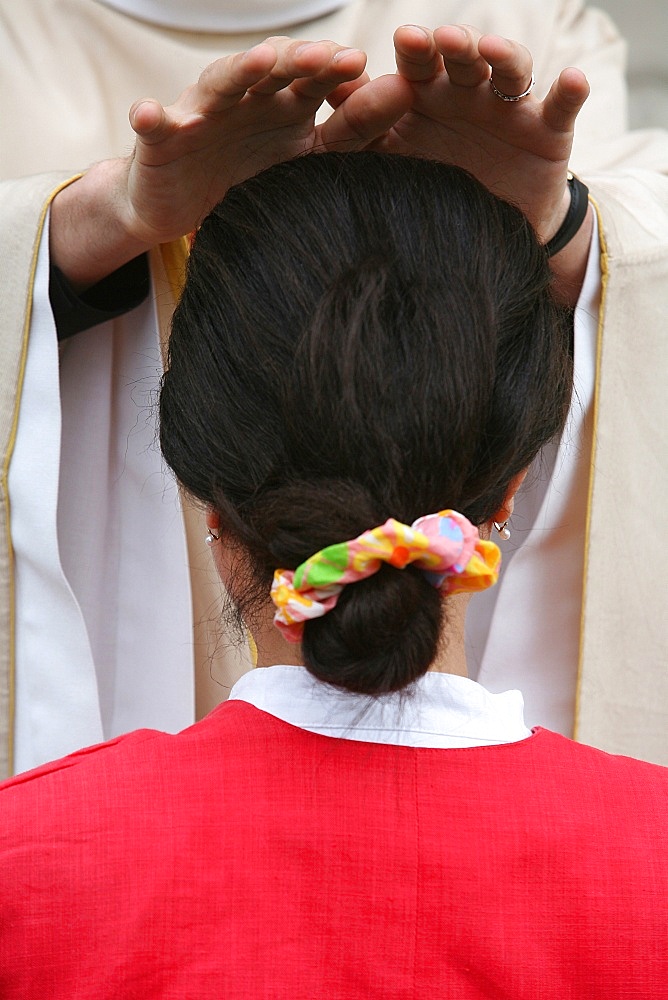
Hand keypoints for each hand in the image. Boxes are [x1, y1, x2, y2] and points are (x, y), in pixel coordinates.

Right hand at [123, 37, 409, 245]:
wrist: (182, 204)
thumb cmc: (250, 177)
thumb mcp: (306, 160)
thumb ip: (351, 133)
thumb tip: (406, 93)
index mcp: (284, 104)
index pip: (317, 81)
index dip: (341, 76)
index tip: (374, 73)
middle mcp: (246, 98)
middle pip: (274, 70)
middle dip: (301, 60)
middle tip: (331, 57)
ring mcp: (202, 112)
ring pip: (221, 83)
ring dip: (240, 70)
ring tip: (262, 61)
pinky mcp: (161, 138)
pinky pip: (155, 124)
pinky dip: (149, 117)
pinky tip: (148, 113)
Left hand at [375, 24, 589, 244]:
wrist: (487, 232)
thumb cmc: (435, 186)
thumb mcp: (397, 159)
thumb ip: (365, 127)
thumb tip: (325, 89)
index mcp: (429, 95)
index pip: (418, 64)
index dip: (413, 53)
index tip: (401, 44)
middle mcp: (470, 92)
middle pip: (463, 57)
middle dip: (453, 46)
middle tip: (438, 41)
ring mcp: (510, 107)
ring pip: (510, 70)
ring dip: (502, 55)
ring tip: (489, 51)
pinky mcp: (549, 129)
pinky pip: (561, 105)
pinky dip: (569, 92)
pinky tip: (571, 80)